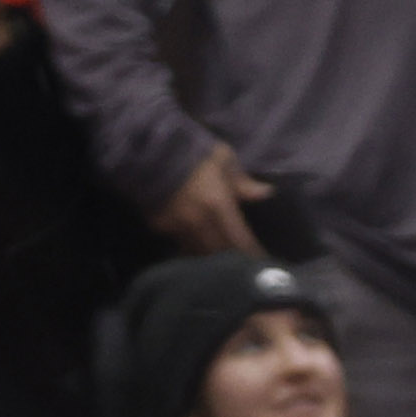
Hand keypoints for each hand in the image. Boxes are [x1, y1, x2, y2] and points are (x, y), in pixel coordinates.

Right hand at [157, 139, 274, 257]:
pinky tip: (198, 252)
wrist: (150, 149)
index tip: (262, 263)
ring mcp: (178, 227)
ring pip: (200, 253)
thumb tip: (265, 193)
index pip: (240, 238)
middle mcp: (199, 221)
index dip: (252, 253)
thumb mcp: (221, 158)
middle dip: (233, 261)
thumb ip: (242, 181)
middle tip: (244, 267)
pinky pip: (180, 245)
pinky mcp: (161, 228)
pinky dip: (191, 249)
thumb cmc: (192, 150)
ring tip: (223, 265)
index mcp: (218, 204)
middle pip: (221, 252)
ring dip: (212, 259)